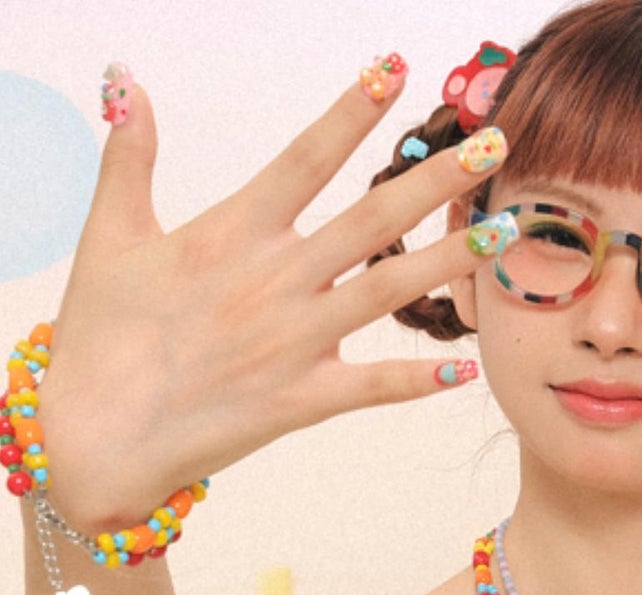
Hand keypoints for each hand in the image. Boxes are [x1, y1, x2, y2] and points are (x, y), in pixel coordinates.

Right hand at [36, 58, 504, 533]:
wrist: (96, 436)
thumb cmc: (101, 335)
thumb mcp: (109, 234)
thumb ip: (129, 156)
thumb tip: (127, 81)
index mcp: (232, 232)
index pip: (306, 157)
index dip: (353, 111)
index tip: (394, 69)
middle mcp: (275, 281)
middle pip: (372, 218)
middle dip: (436, 177)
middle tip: (493, 143)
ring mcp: (294, 343)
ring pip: (389, 291)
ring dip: (451, 259)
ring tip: (504, 230)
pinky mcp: (300, 401)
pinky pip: (372, 386)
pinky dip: (419, 380)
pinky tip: (466, 368)